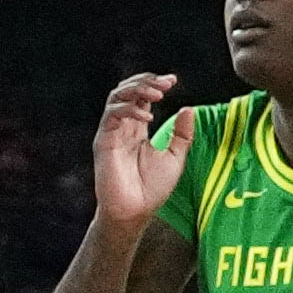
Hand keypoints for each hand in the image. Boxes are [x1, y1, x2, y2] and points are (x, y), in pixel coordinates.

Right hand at [83, 74, 187, 236]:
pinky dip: (129, 110)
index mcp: (138, 128)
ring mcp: (111, 132)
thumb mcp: (176, 157)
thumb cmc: (152, 189)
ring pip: (116, 97)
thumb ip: (182, 134)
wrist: (135, 211)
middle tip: (167, 83)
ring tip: (158, 93)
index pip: (142, 96)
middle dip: (146, 81)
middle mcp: (123, 126)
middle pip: (126, 90)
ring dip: (137, 89)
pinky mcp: (104, 141)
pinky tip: (147, 117)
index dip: (155, 84)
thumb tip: (188, 108)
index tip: (173, 80)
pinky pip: (112, 116)